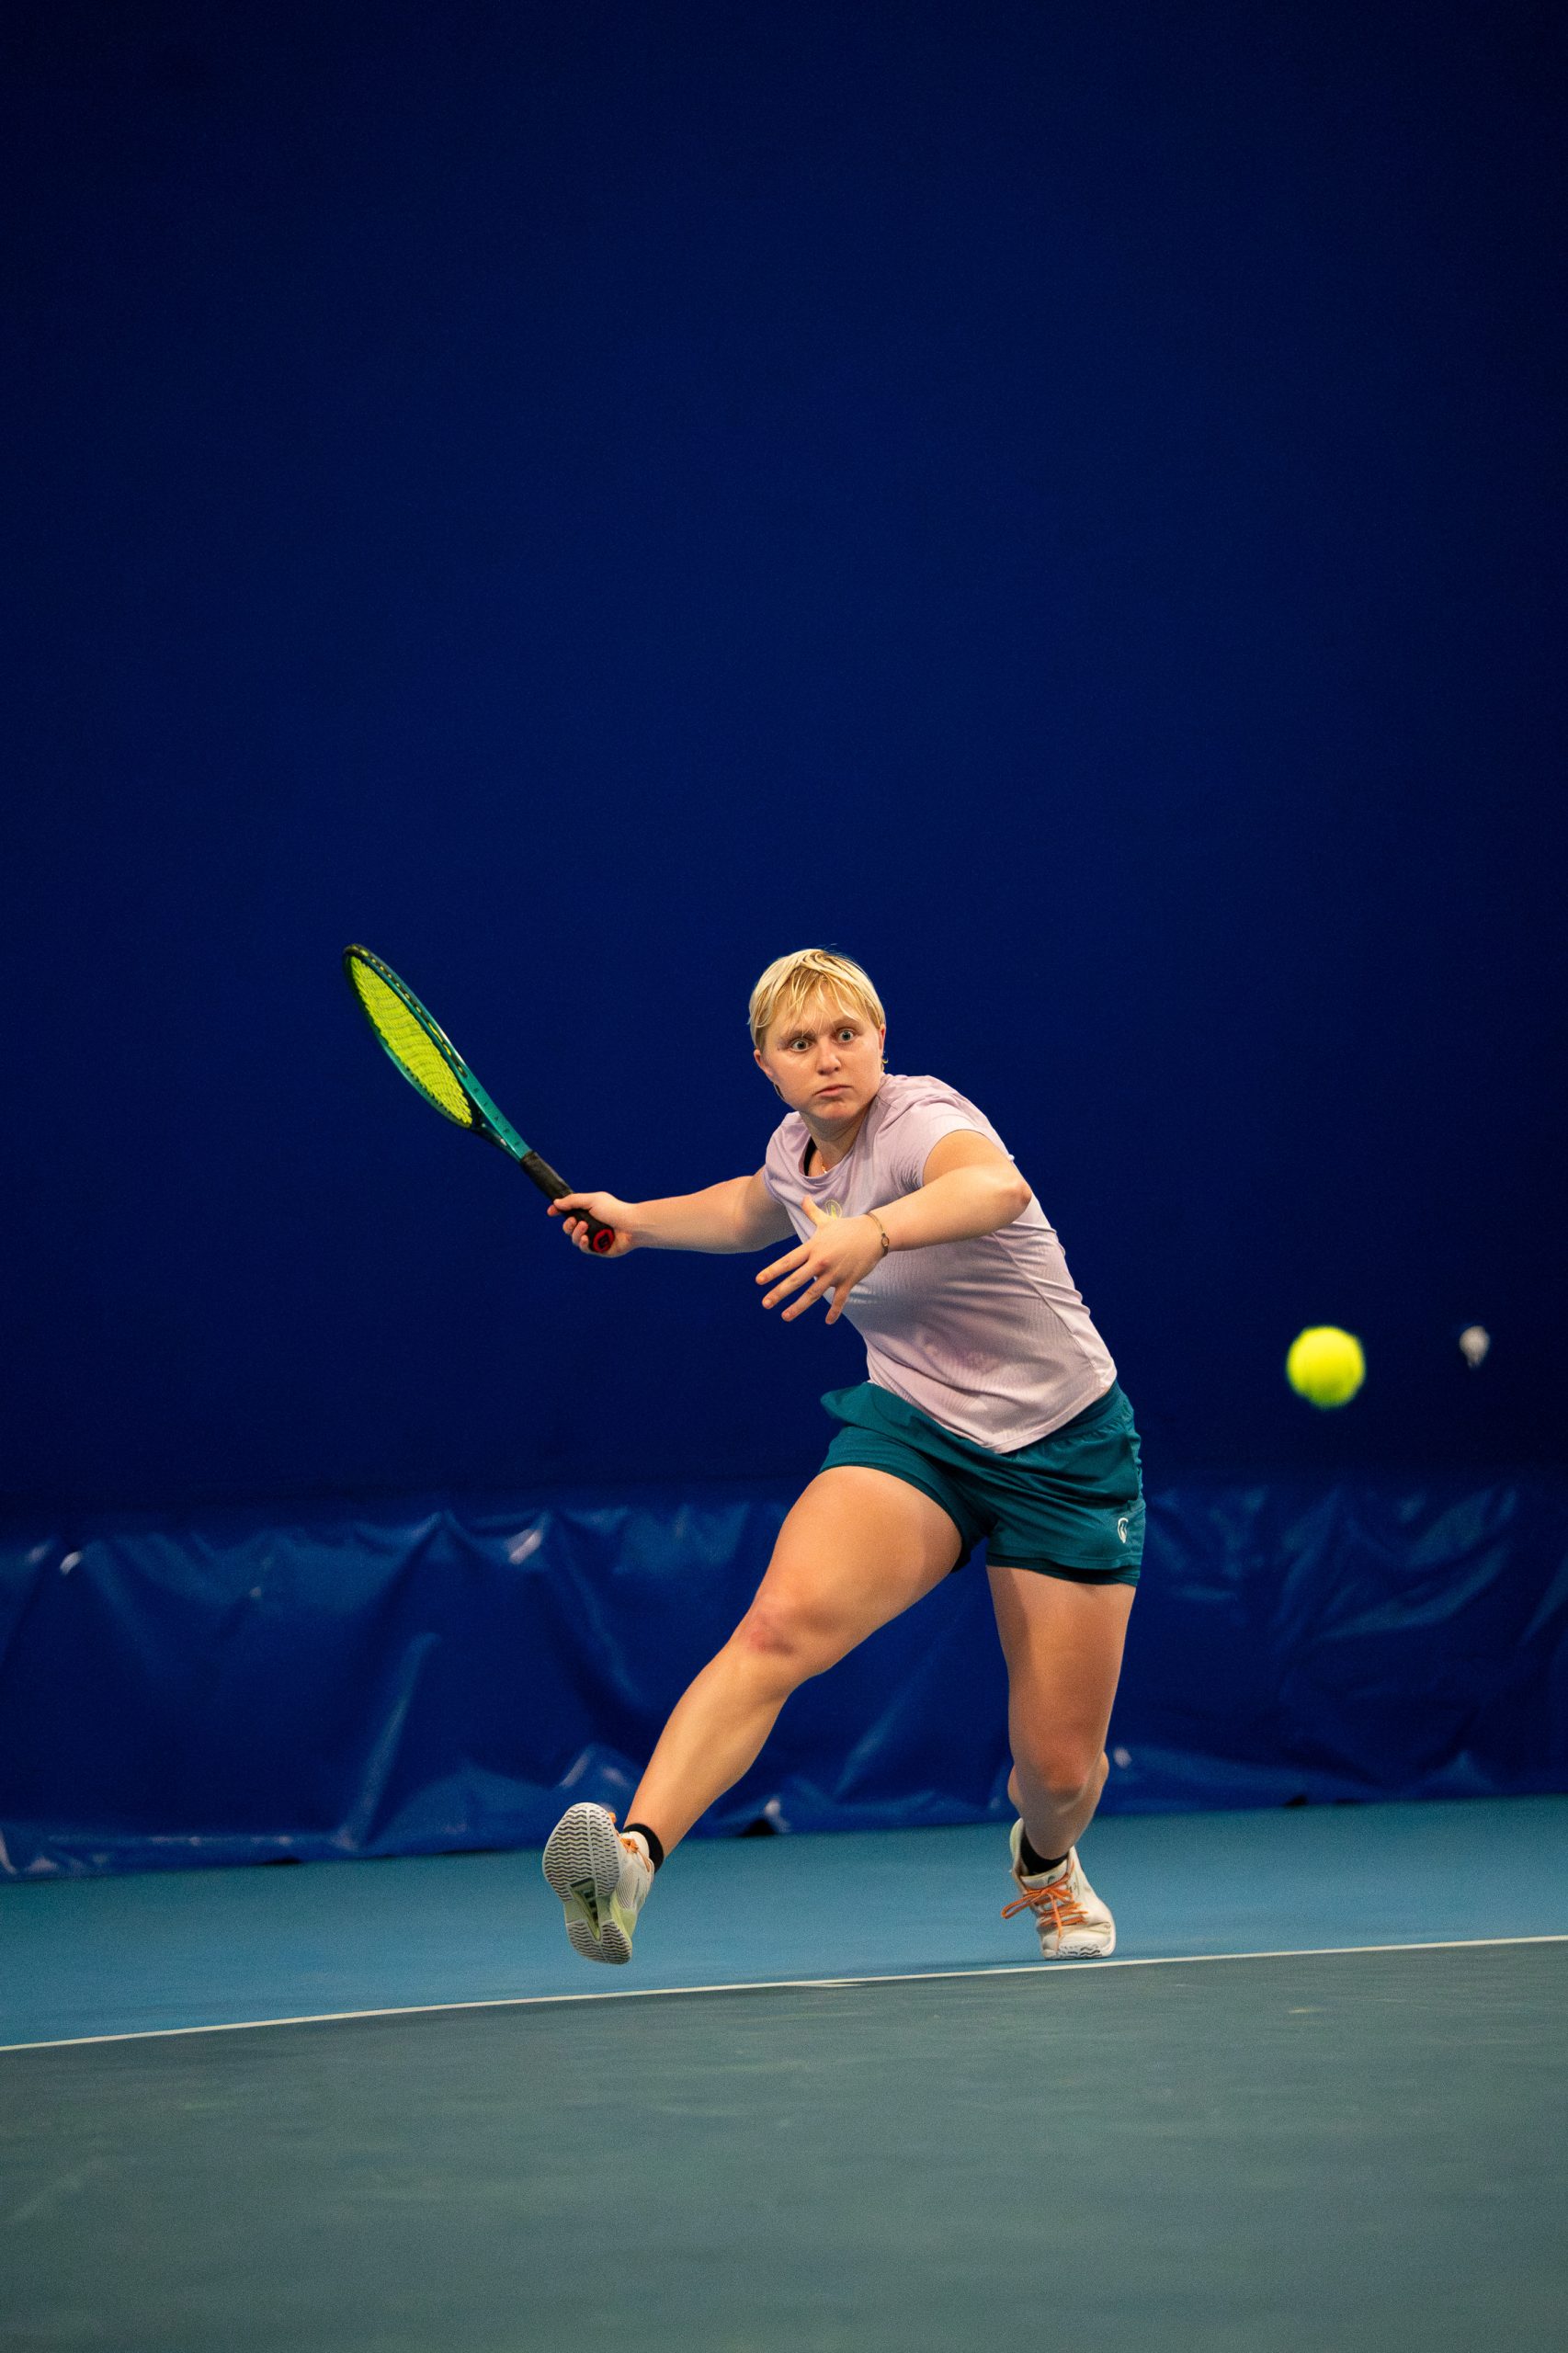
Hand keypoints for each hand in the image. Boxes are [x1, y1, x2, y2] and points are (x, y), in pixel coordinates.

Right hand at [548, 1192, 636, 1254]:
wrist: (632, 1225)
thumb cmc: (614, 1210)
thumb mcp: (591, 1200)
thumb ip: (573, 1201)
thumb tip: (556, 1202)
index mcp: (589, 1212)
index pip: (569, 1212)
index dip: (559, 1212)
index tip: (550, 1211)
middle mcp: (591, 1225)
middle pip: (569, 1228)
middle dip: (568, 1225)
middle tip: (574, 1221)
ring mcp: (595, 1238)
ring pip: (575, 1239)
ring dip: (576, 1233)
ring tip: (585, 1227)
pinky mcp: (600, 1250)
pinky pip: (585, 1249)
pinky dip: (583, 1244)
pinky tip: (585, 1239)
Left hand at [756, 1199, 884, 1323]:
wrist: (874, 1234)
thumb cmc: (848, 1227)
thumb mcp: (827, 1220)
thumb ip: (812, 1211)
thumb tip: (803, 1197)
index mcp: (813, 1248)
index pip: (788, 1261)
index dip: (772, 1271)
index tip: (758, 1281)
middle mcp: (820, 1262)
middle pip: (796, 1280)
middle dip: (779, 1293)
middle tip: (765, 1303)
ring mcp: (834, 1274)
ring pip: (813, 1294)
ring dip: (798, 1307)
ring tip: (785, 1316)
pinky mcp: (848, 1282)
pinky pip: (839, 1300)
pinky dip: (834, 1312)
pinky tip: (828, 1322)